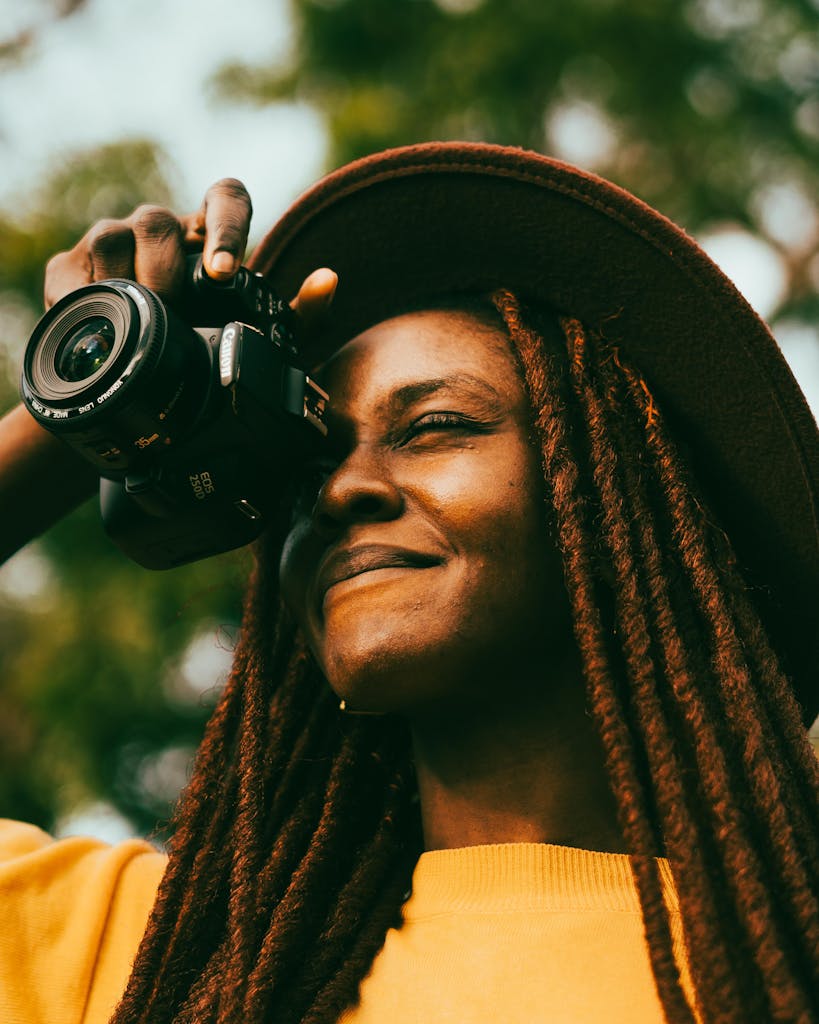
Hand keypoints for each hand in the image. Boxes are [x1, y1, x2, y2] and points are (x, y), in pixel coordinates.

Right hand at [43, 178, 337, 326]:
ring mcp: (114, 240)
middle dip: (165, 269)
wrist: (138, 377)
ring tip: (134, 320)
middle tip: (170, 311)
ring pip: (113, 238)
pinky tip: (91, 319)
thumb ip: (298, 316)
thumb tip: (328, 281)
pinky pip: (72, 270)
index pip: (225, 197)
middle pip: (160, 222)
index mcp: (212, 234)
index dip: (225, 227)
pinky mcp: (72, 264)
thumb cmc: (207, 344)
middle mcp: (162, 228)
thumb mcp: (258, 339)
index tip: (222, 272)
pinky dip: (80, 296)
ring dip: (124, 282)